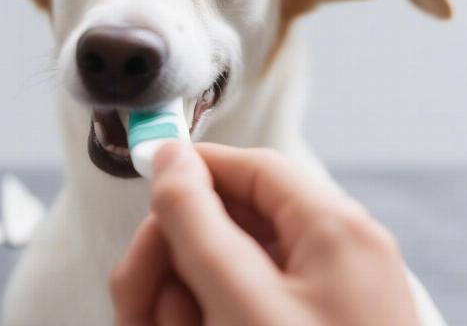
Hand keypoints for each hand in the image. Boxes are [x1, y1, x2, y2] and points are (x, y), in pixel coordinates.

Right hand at [111, 142, 417, 325]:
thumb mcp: (241, 303)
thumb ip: (196, 220)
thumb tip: (170, 156)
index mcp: (332, 229)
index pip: (250, 168)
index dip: (195, 170)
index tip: (146, 182)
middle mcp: (328, 257)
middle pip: (229, 222)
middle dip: (173, 256)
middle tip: (134, 299)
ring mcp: (312, 300)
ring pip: (222, 270)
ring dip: (178, 302)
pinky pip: (232, 307)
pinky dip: (198, 322)